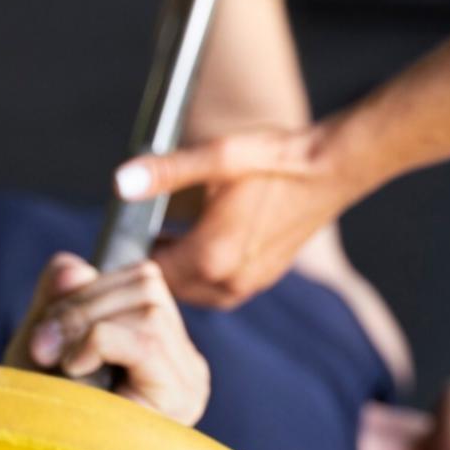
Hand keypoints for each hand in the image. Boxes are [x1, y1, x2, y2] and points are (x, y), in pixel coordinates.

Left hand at [4, 253, 210, 423]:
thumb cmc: (37, 426)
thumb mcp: (38, 350)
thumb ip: (55, 302)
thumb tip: (72, 264)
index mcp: (159, 350)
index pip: (141, 281)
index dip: (86, 290)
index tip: (42, 337)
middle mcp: (184, 364)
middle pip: (146, 284)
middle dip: (82, 304)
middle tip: (42, 349)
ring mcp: (188, 380)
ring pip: (148, 304)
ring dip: (86, 324)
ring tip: (60, 367)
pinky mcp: (180, 397)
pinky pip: (143, 337)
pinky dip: (98, 340)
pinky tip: (76, 371)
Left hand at [114, 124, 362, 307]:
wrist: (333, 169)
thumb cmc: (277, 159)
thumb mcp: (218, 156)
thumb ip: (166, 172)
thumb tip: (120, 182)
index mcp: (212, 256)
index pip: (148, 274)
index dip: (128, 258)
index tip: (116, 236)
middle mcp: (230, 281)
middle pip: (168, 289)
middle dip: (151, 267)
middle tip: (134, 235)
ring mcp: (250, 284)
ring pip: (193, 292)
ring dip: (177, 272)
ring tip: (164, 239)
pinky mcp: (263, 278)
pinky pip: (218, 290)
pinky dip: (201, 274)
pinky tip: (197, 243)